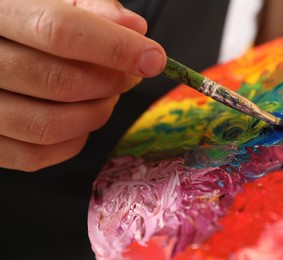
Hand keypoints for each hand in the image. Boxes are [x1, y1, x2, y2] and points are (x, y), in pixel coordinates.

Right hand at [0, 0, 165, 170]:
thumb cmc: (26, 20)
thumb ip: (93, 9)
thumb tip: (134, 28)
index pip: (59, 32)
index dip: (115, 49)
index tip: (154, 59)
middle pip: (60, 83)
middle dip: (112, 83)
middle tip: (130, 75)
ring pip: (50, 125)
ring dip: (96, 114)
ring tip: (107, 96)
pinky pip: (36, 155)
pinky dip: (74, 140)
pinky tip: (82, 116)